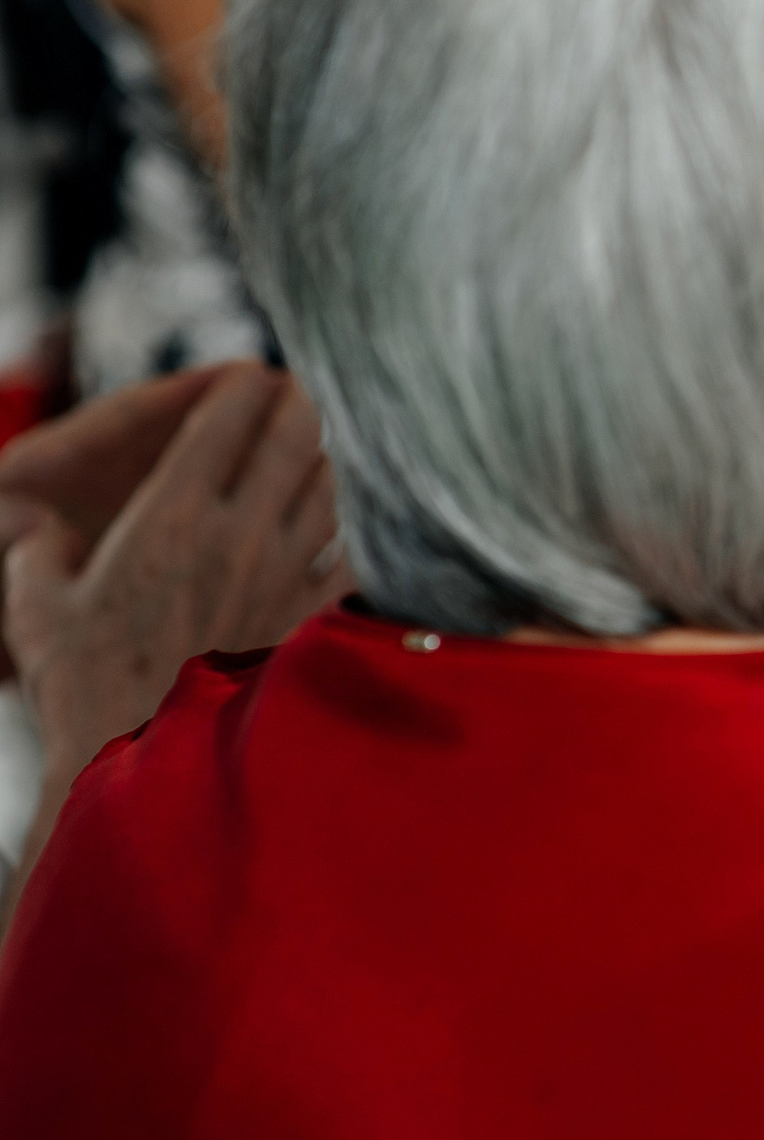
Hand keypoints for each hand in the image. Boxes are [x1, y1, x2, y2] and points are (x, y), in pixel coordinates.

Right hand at [4, 364, 348, 774]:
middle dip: (301, 406)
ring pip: (331, 488)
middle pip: (295, 438)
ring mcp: (283, 577)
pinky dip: (354, 532)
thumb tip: (37, 531)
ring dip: (327, 461)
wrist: (142, 765)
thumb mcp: (34, 607)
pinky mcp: (308, 621)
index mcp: (170, 516)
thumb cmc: (81, 687)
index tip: (253, 374)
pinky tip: (347, 527)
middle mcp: (238, 535)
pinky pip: (351, 555)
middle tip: (301, 395)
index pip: (224, 418)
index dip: (244, 385)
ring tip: (319, 451)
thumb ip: (37, 552)